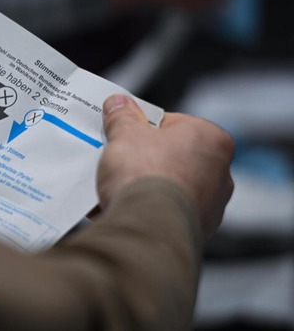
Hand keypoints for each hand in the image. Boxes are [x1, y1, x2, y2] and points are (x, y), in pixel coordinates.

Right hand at [97, 94, 234, 236]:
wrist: (146, 228)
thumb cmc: (146, 177)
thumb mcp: (124, 134)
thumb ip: (122, 116)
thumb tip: (119, 104)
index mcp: (211, 139)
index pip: (171, 124)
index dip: (142, 128)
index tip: (124, 133)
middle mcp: (220, 173)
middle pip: (170, 156)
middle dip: (143, 159)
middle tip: (117, 160)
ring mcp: (210, 206)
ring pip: (167, 187)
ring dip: (143, 187)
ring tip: (115, 189)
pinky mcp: (195, 231)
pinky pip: (164, 213)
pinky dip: (145, 211)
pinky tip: (122, 209)